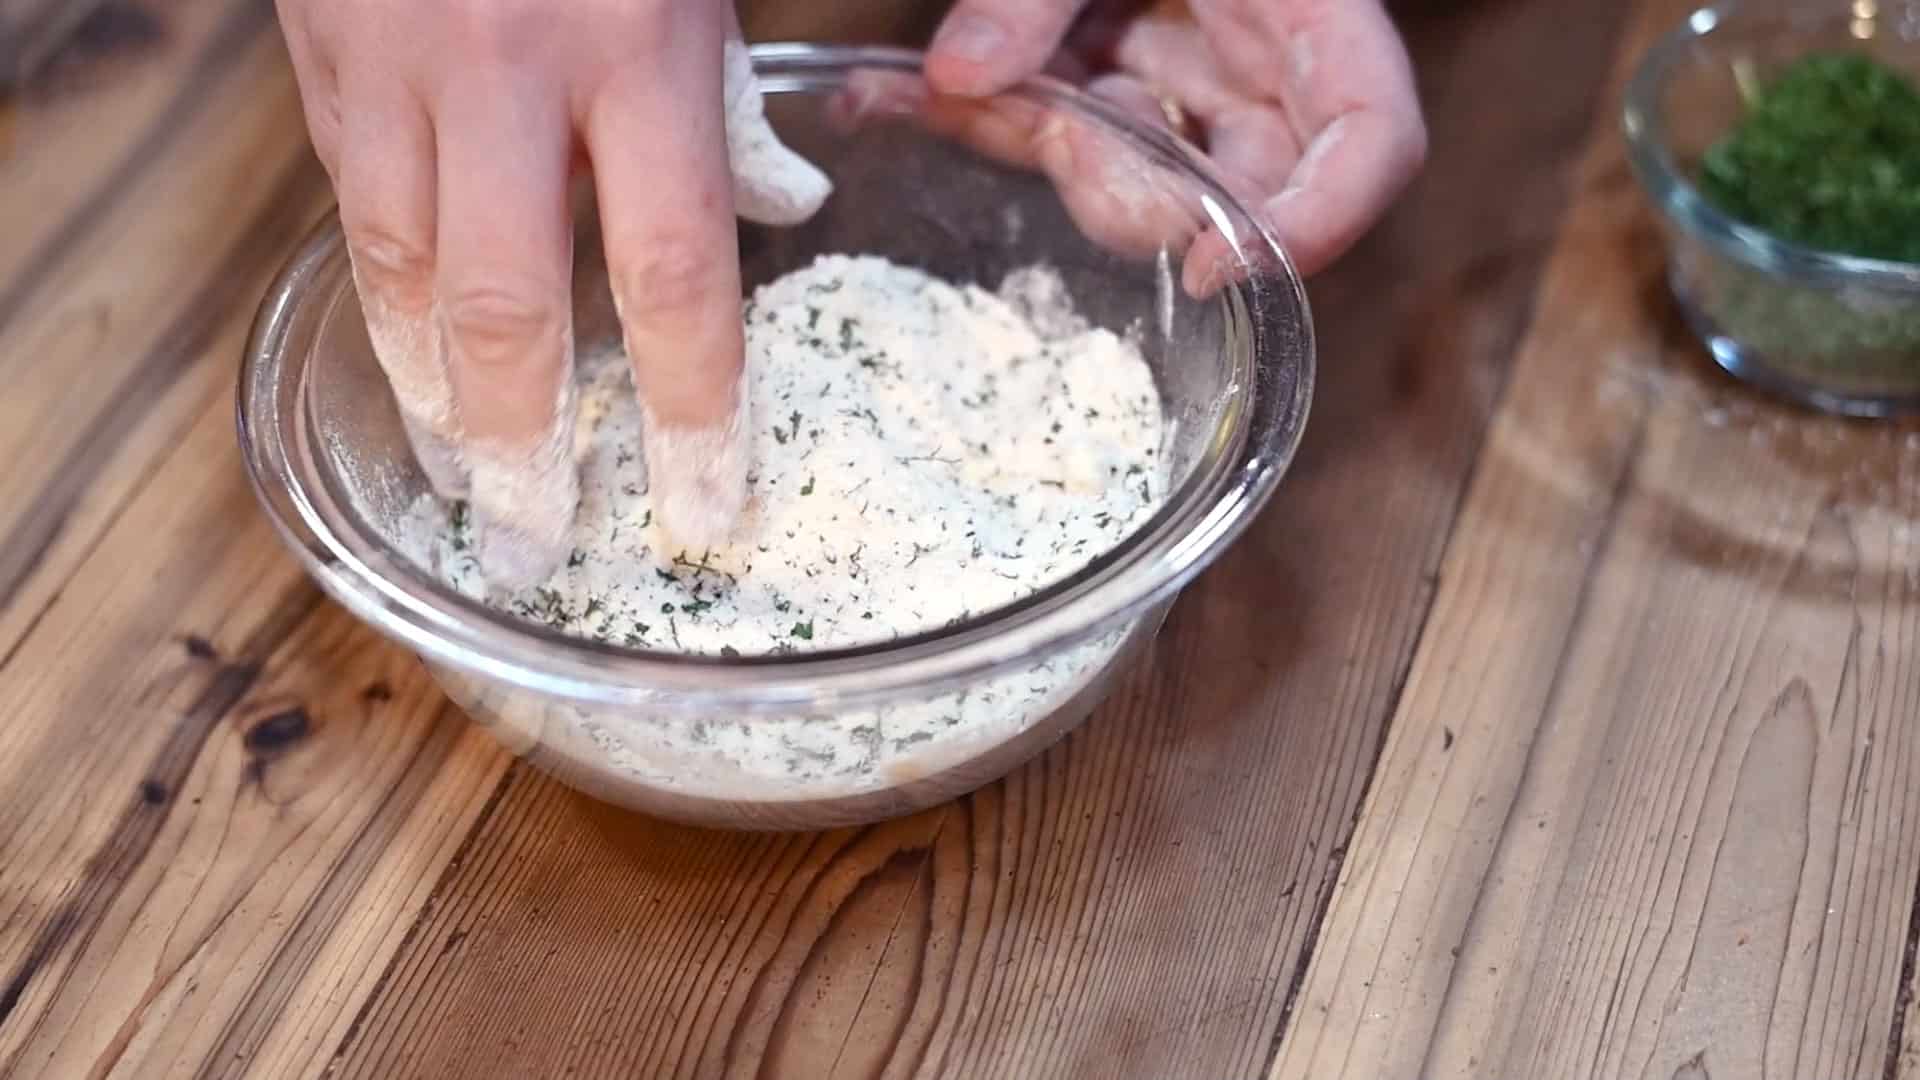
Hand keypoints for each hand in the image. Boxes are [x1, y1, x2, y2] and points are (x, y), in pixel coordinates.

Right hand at [277, 0, 828, 586]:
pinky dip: (380, 296)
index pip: (673, 277)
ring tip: (464, 479)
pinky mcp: (321, 56)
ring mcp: (396, 67)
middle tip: (537, 541)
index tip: (702, 506)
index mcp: (637, 51)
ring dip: (431, 395)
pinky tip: (410, 357)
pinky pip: (348, 203)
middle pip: (508, 311)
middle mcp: (509, 74)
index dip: (691, 412)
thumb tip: (778, 219)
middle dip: (525, 448)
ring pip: (395, 275)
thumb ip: (732, 96)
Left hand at [924, 0, 1425, 278]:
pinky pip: (1071, 128)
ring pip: (1142, 174)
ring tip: (945, 91)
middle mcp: (1264, 54)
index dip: (1317, 222)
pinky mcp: (1121, 68)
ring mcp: (1190, 67)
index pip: (1371, 141)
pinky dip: (995, 119)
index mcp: (1310, 4)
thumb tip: (955, 78)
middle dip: (1145, 197)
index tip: (1213, 263)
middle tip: (1054, 141)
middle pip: (1247, 188)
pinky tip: (907, 94)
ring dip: (1048, 153)